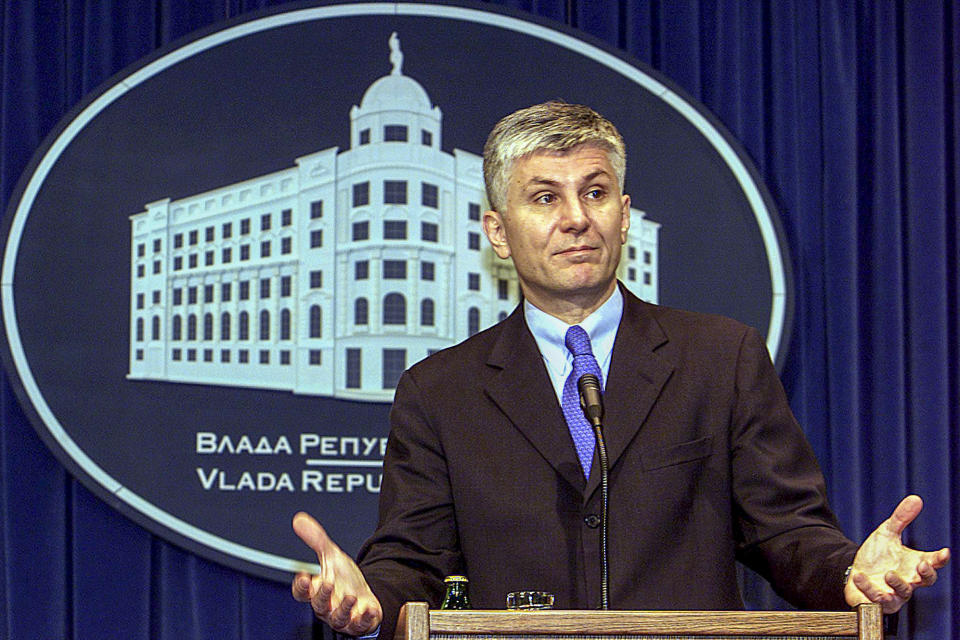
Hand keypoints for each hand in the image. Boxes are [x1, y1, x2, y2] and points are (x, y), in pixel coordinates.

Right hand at [291, 512, 382, 634]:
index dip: (300, 587)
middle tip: (328, 582)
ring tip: (350, 597)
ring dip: (343, 608)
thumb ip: (316, 539)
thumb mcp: (332, 556)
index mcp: (317, 591)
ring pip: (337, 617)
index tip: (302, 577)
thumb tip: (299, 520)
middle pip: (319, 605)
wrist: (364, 597)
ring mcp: (342, 616)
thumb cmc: (344, 580)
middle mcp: (327, 606)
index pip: (302, 593)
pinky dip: (364, 618)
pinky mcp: (358, 622)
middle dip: (322, 595)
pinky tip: (369, 609)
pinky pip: (359, 624)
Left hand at [845, 495, 949, 613]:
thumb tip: (916, 498)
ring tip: (888, 574)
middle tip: (922, 565)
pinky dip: (868, 588)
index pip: (934, 563)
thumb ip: (901, 518)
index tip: (944, 552)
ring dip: (897, 584)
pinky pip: (876, 598)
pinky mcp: (878, 601)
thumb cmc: (877, 556)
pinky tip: (860, 577)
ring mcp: (895, 593)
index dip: (940, 559)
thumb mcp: (887, 533)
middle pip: (925, 581)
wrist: (855, 572)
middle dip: (926, 574)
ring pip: (903, 592)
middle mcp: (909, 580)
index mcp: (914, 564)